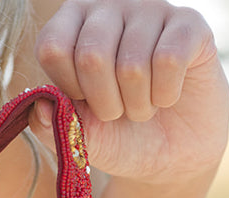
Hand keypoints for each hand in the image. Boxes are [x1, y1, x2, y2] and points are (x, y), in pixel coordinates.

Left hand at [33, 0, 228, 189]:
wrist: (173, 153)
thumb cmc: (120, 136)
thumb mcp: (80, 138)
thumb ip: (51, 125)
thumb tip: (39, 105)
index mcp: (71, 24)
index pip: (53, 47)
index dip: (70, 89)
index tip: (85, 103)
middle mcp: (108, 7)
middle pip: (91, 55)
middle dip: (106, 104)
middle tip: (119, 112)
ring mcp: (150, 10)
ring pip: (132, 64)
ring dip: (138, 106)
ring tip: (144, 106)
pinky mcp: (189, 23)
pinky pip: (168, 60)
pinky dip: (165, 94)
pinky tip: (167, 95)